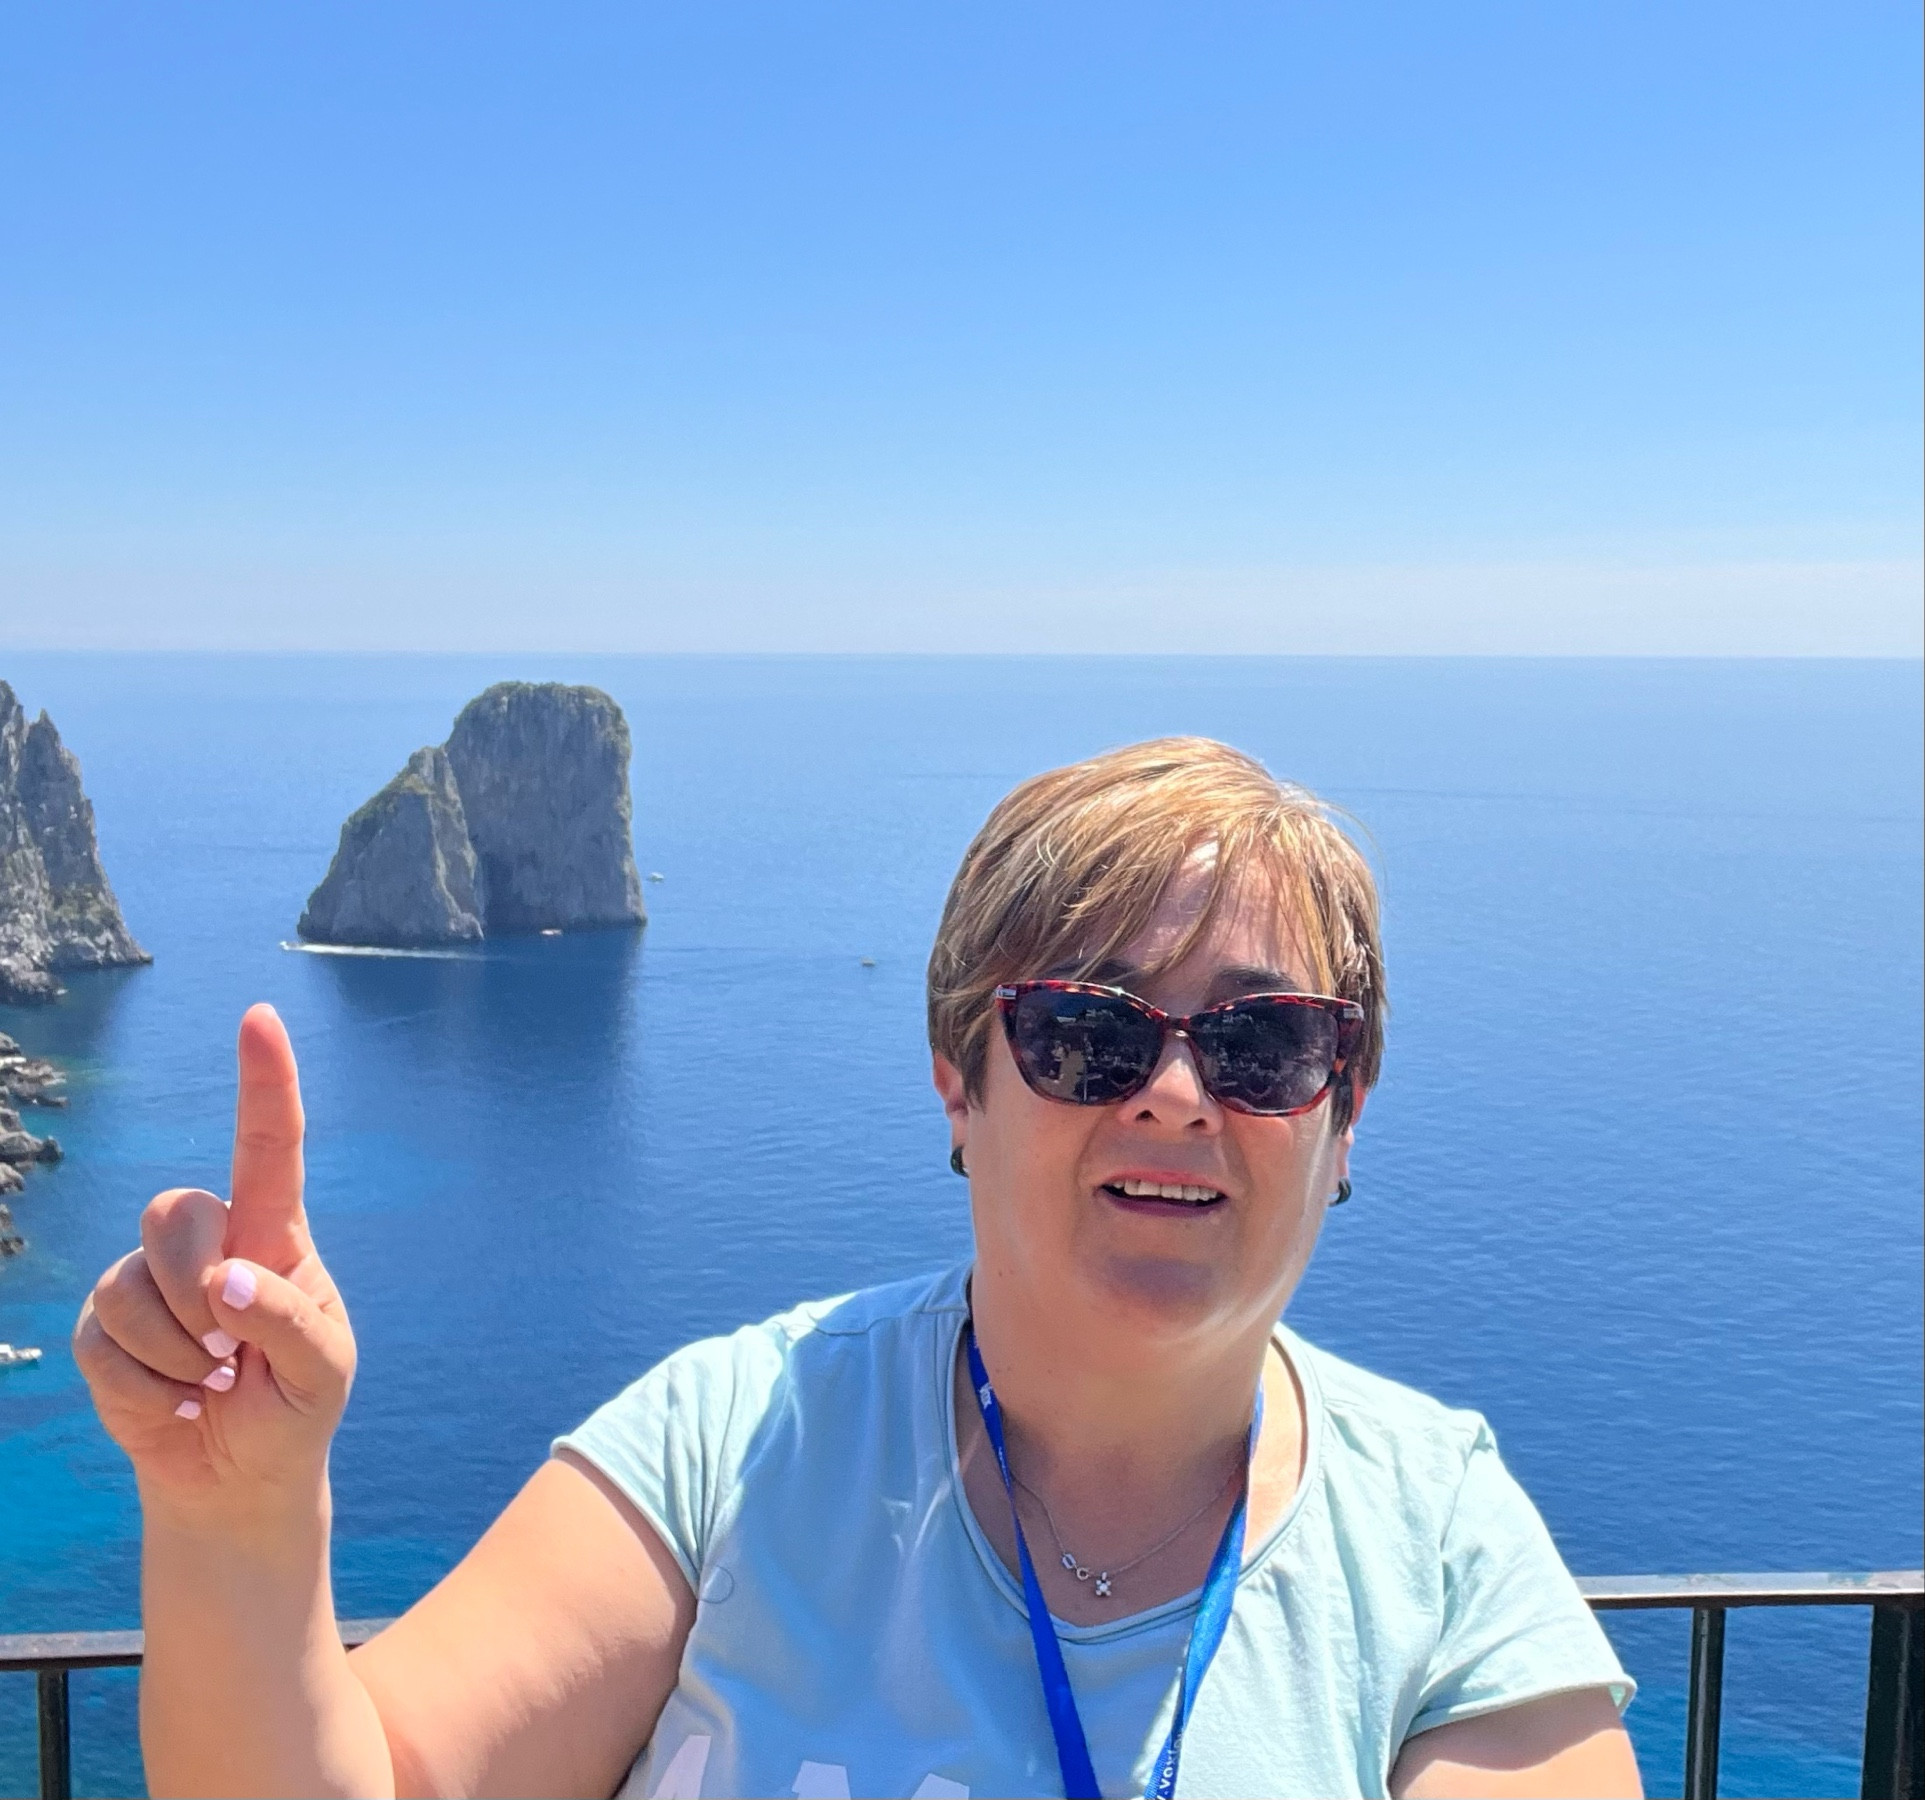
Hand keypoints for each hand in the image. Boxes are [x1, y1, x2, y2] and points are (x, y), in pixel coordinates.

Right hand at [74, 1004, 355, 1523]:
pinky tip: (179, 1407)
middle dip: (198, 1288)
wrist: (242, 1476)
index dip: (264, 1079)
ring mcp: (149, 1280)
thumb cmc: (296, 1404)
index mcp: (276, 1232)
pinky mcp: (105, 1331)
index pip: (270, 1144)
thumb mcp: (322, 1368)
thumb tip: (224, 1283)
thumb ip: (287, 1319)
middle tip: (234, 1353)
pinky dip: (147, 1390)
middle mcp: (210, 1241)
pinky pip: (102, 1342)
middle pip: (176, 1213)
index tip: (260, 1017)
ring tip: (215, 1384)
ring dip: (177, 1353)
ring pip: (130, 1282)